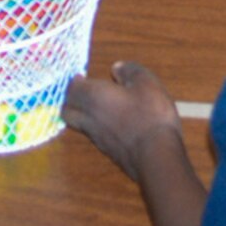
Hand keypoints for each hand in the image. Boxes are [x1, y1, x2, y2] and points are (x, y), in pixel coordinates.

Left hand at [63, 62, 183, 182]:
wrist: (157, 158)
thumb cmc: (150, 115)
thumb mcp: (146, 83)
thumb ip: (129, 71)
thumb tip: (116, 67)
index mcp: (94, 97)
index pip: (71, 89)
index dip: (74, 82)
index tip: (79, 77)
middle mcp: (89, 118)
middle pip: (68, 109)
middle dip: (71, 99)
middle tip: (82, 92)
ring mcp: (98, 139)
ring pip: (79, 125)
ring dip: (82, 115)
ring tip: (96, 107)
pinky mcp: (109, 154)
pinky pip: (94, 137)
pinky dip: (97, 128)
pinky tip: (112, 125)